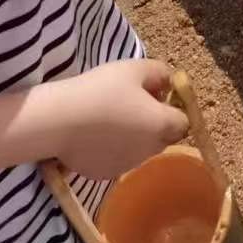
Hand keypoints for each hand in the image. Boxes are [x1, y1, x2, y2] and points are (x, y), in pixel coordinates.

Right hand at [53, 60, 187, 179]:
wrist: (60, 120)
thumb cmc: (101, 90)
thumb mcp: (135, 68)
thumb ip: (160, 72)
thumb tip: (167, 83)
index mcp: (161, 125)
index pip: (183, 122)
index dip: (174, 108)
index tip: (157, 95)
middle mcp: (149, 150)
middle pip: (164, 137)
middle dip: (156, 122)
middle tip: (134, 102)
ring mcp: (127, 165)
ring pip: (142, 150)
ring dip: (136, 136)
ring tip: (112, 116)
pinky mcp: (105, 173)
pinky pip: (119, 159)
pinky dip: (115, 149)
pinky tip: (97, 134)